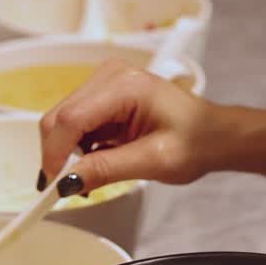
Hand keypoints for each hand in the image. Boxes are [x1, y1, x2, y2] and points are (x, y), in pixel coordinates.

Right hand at [38, 59, 235, 192]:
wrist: (214, 134)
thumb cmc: (195, 142)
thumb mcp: (152, 162)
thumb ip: (106, 170)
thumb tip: (67, 183)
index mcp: (126, 86)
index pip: (70, 118)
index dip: (55, 154)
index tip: (51, 187)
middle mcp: (110, 76)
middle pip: (59, 117)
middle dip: (58, 155)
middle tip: (67, 188)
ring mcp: (104, 83)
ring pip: (62, 121)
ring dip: (68, 152)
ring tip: (91, 175)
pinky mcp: (102, 94)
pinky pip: (74, 123)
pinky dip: (77, 147)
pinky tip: (96, 161)